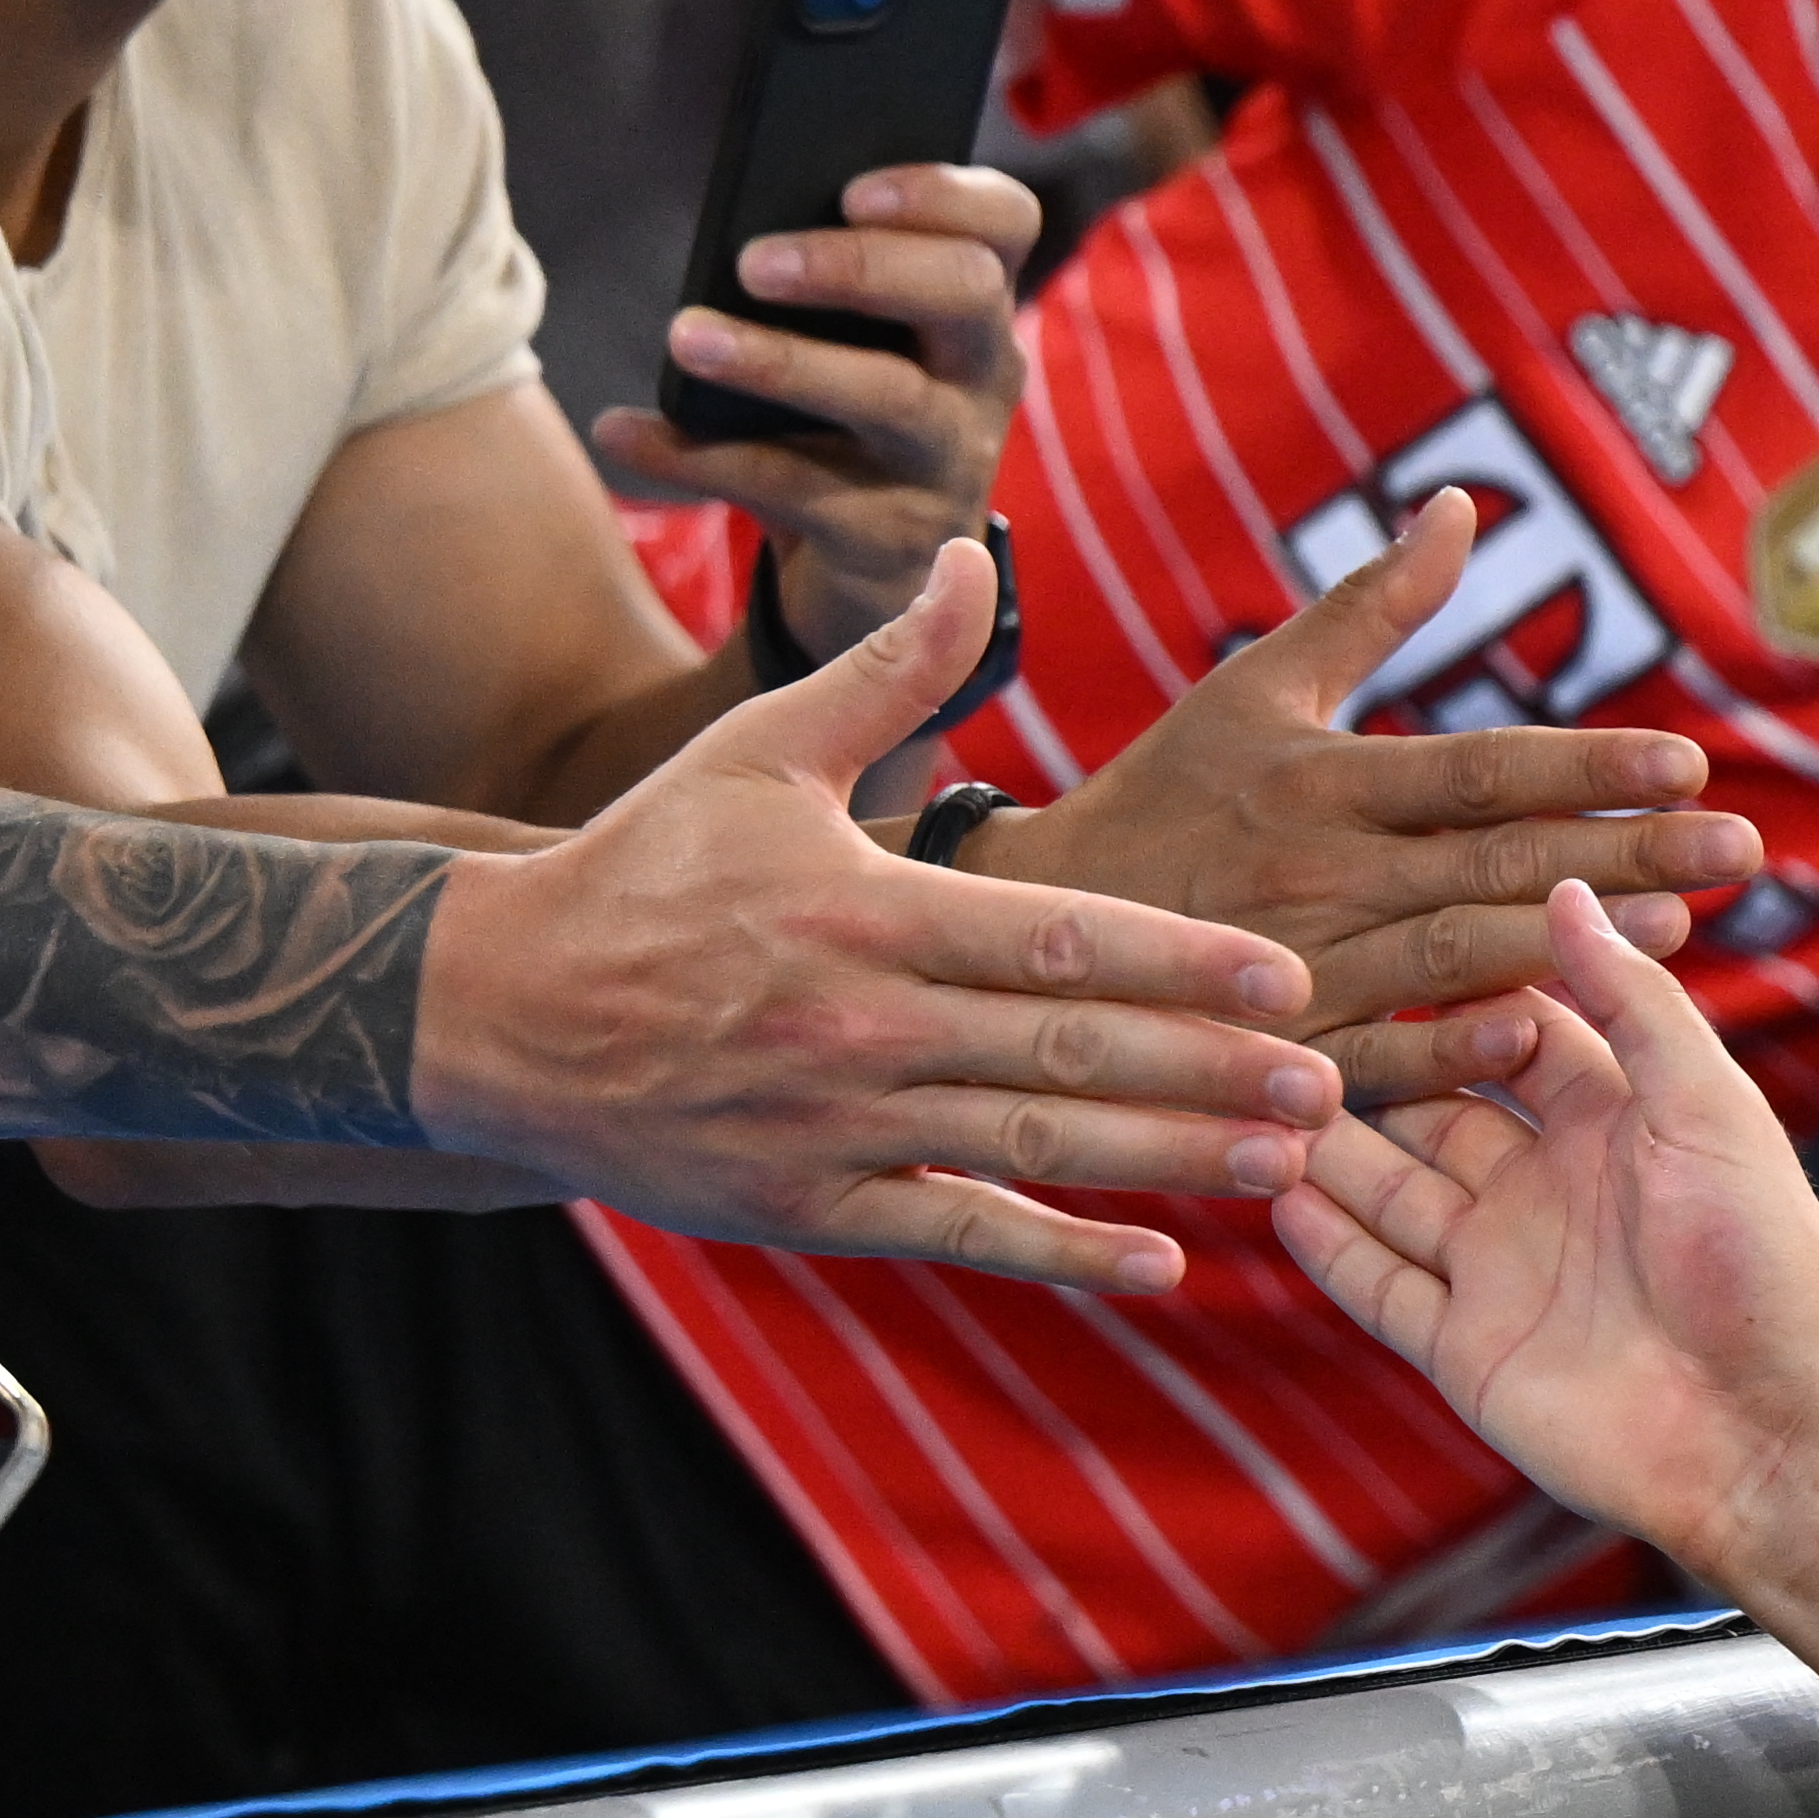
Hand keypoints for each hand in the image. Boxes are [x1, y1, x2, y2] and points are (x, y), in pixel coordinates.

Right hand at [413, 547, 1352, 1286]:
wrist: (486, 1010)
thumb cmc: (644, 871)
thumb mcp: (756, 753)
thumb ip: (890, 671)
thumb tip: (976, 551)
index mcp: (864, 911)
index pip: (1054, 939)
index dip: (1178, 963)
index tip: (1288, 981)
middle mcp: (860, 1024)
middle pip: (1065, 1050)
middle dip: (1207, 1073)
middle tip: (1332, 1087)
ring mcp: (837, 1125)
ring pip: (1033, 1146)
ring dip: (1168, 1160)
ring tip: (1290, 1164)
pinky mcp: (812, 1205)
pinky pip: (959, 1232)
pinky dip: (1061, 1253)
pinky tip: (1164, 1266)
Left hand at [591, 161, 1032, 641]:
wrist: (876, 570)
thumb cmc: (847, 421)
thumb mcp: (861, 345)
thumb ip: (824, 283)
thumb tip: (726, 231)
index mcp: (971, 307)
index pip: (1004, 222)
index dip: (945, 194)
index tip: (851, 191)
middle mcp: (981, 376)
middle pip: (964, 291)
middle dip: (861, 266)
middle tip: (754, 262)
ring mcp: (947, 458)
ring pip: (888, 395)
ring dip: (781, 361)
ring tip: (685, 337)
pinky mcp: (891, 533)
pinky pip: (792, 487)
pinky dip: (697, 458)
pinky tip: (624, 432)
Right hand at [987, 496, 1769, 1072]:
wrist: (1037, 918)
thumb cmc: (1167, 790)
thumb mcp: (1256, 687)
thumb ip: (1371, 608)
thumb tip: (1460, 507)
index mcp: (1319, 777)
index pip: (1473, 768)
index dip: (1581, 765)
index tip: (1691, 760)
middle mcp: (1319, 869)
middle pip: (1493, 862)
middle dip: (1624, 856)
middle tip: (1744, 849)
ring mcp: (1303, 964)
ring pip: (1452, 957)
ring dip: (1567, 946)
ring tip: (1686, 932)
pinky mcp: (1283, 1047)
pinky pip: (1378, 1057)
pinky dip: (1452, 1049)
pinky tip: (1544, 1032)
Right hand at [1278, 886, 1818, 1565]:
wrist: (1766, 1438)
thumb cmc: (1765, 1268)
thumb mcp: (1711, 1112)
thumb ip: (1636, 1004)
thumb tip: (1570, 891)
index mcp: (1618, 1125)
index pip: (1516, 1037)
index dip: (1453, 992)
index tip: (1372, 927)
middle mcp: (1551, 1190)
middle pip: (1434, 1112)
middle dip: (1365, 1068)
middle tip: (1274, 1011)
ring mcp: (1503, 1270)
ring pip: (1389, 1192)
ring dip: (1324, 1148)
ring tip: (1241, 1088)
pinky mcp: (1465, 1348)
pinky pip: (1377, 1284)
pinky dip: (1324, 1243)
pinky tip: (1266, 1192)